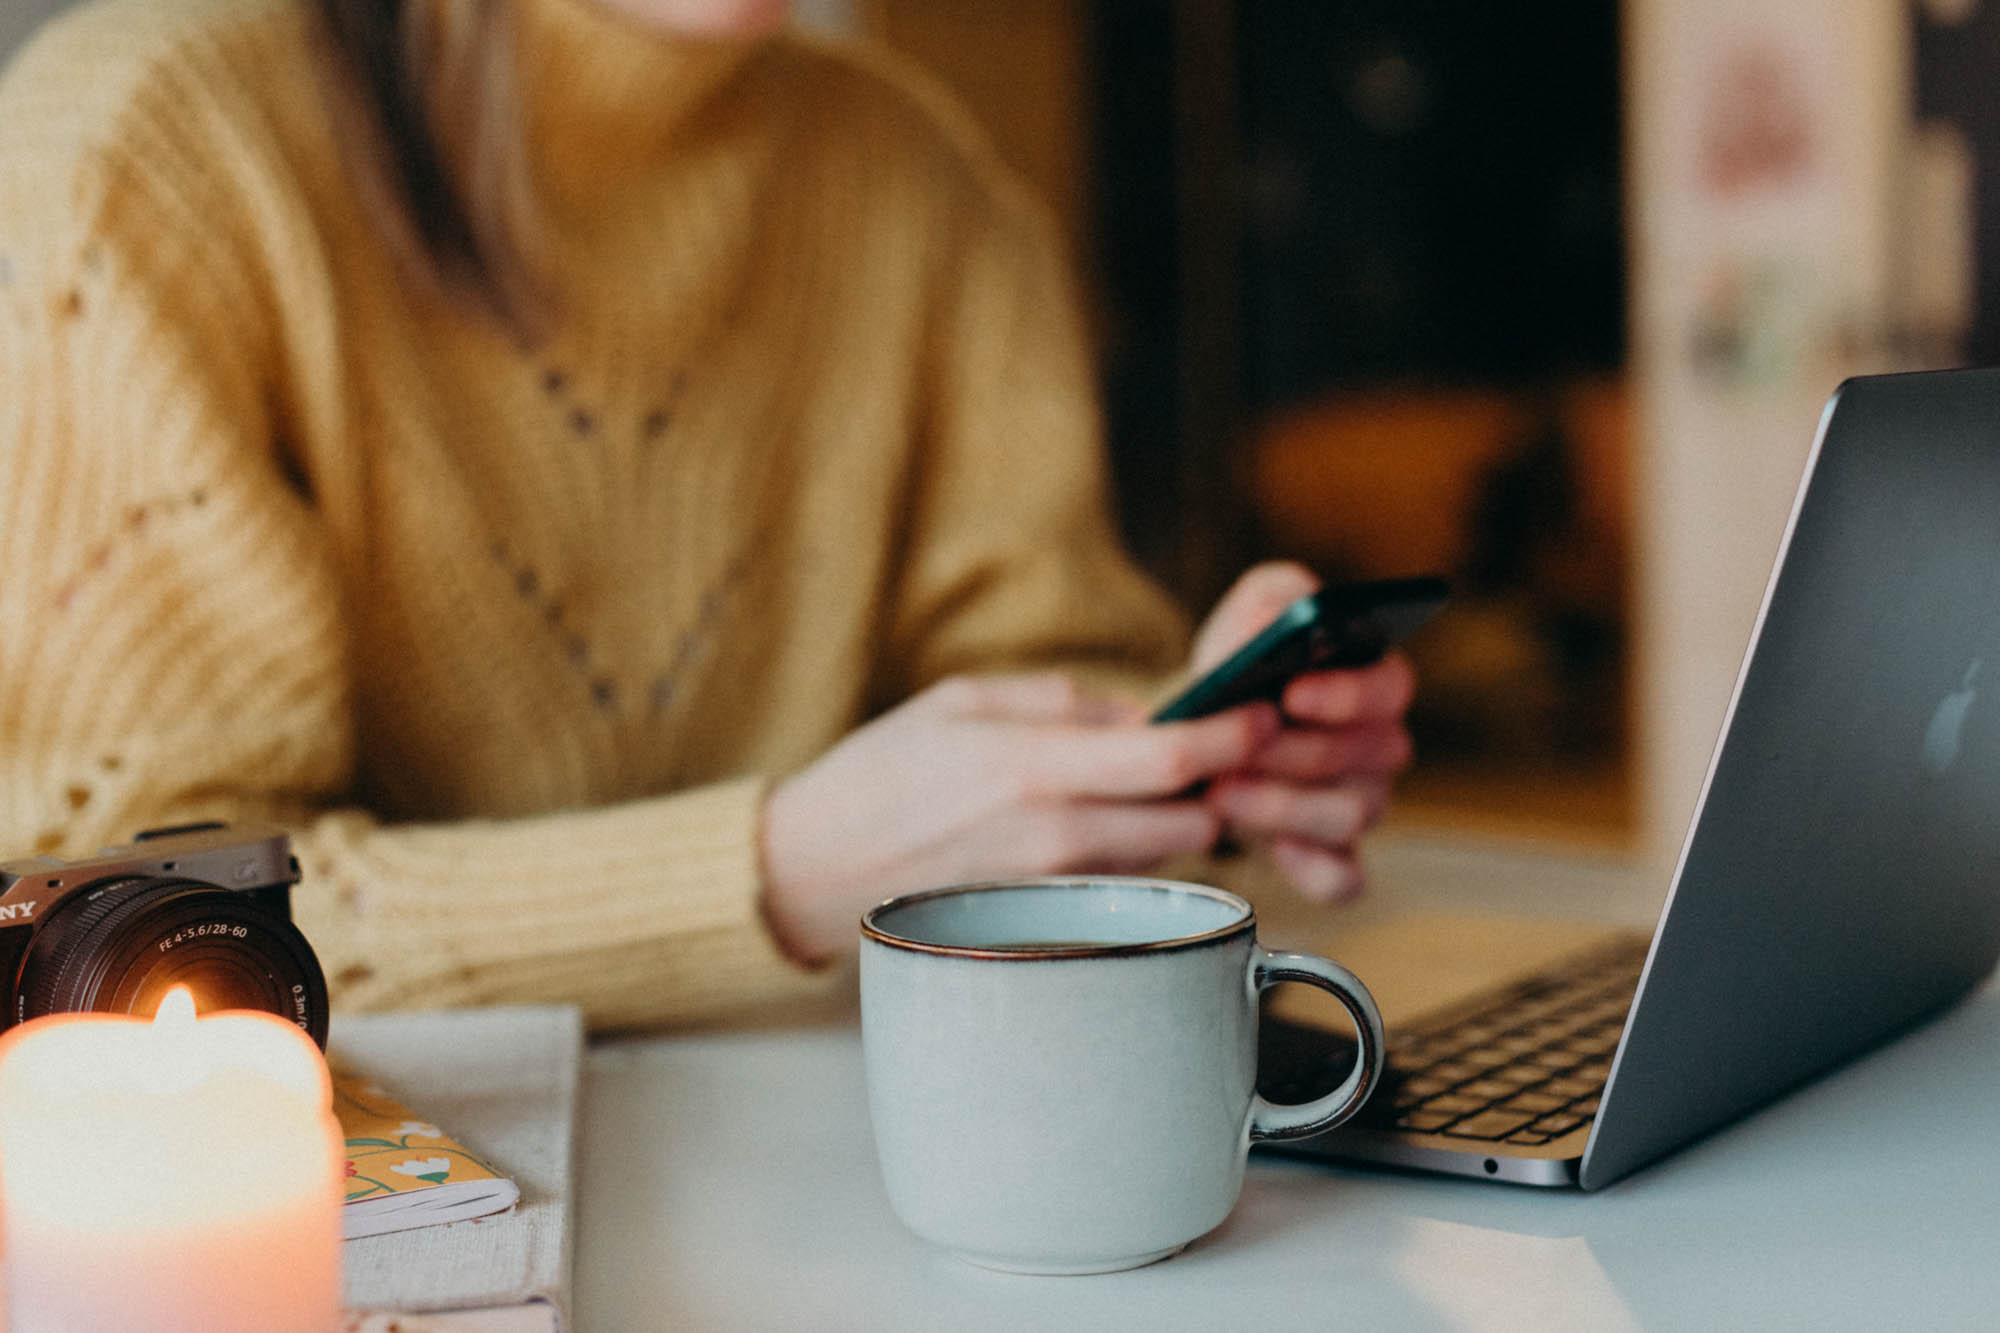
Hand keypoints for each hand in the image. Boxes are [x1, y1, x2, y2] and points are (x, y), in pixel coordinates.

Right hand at [759, 672, 1279, 963]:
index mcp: (1035, 765)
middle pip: (1190, 819)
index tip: (1261, 717)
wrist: (813, 869)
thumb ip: (1061, 704)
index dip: (1231, 738)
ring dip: (1171, 823)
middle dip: (1212, 786)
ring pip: (1161, 856)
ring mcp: (1052, 888)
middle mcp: (1054, 835)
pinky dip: (1130, 856)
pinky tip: (1096, 830)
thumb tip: (1137, 717)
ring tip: (1144, 789)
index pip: (1169, 757)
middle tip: (1213, 754)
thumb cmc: (879, 775)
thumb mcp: (962, 702)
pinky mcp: (1044, 920)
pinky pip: (1118, 884)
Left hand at [1192, 562, 1416, 903]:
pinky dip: (1314, 870)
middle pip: (1367, 756)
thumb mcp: (1249, 620)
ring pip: (1351, 815)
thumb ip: (1273, 599)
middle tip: (1235, 751)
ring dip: (1282, 806)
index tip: (1293, 692)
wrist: (1203, 734)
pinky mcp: (1333, 858)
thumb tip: (1285, 613)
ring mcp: (1360, 804)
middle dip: (1294, 752)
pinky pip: (1345, 878)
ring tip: (1222, 792)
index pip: (1391, 687)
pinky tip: (1275, 854)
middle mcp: (1380, 747)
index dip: (1348, 692)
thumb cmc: (1240, 672)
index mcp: (1374, 684)